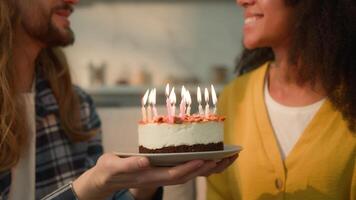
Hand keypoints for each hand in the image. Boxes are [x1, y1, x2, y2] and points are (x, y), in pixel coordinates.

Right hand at [72, 153, 237, 199]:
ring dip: (209, 167)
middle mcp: (159, 177)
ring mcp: (162, 175)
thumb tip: (145, 161)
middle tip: (226, 156)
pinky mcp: (162, 171)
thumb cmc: (108, 170)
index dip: (191, 168)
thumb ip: (128, 165)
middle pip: (188, 175)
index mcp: (149, 176)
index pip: (174, 174)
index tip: (206, 159)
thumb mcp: (113, 166)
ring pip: (190, 173)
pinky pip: (185, 169)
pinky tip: (210, 157)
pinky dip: (200, 164)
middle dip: (208, 167)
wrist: (106, 179)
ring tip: (226, 157)